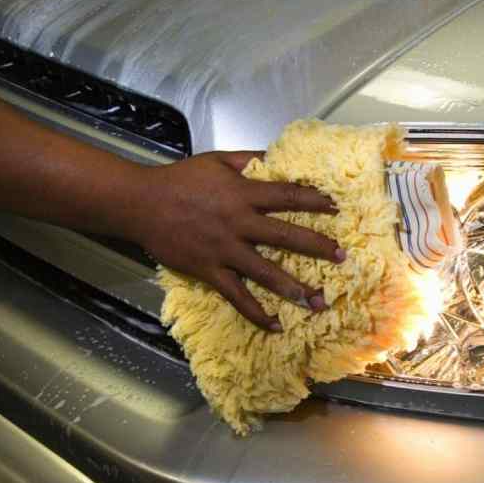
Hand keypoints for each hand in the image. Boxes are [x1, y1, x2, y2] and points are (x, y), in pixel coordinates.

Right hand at [134, 151, 344, 330]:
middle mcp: (238, 222)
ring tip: (318, 302)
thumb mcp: (218, 160)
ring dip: (294, 288)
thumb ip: (250, 160)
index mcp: (243, 193)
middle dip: (317, 246)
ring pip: (266, 272)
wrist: (142, 204)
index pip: (287, 196)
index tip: (337, 208)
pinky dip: (256, 312)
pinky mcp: (209, 270)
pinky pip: (237, 295)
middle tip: (342, 258)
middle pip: (285, 235)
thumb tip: (279, 157)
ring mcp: (224, 249)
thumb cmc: (181, 179)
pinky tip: (276, 325)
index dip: (314, 201)